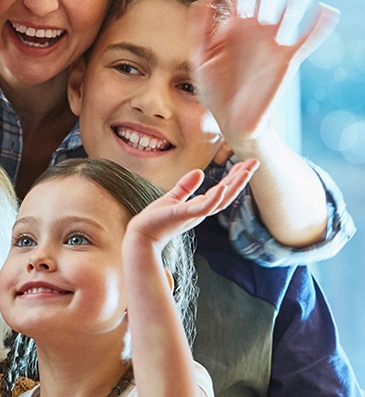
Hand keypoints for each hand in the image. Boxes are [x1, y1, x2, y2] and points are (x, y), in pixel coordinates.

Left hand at [127, 159, 258, 246]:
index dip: (235, 177)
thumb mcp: (173, 198)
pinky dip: (213, 199)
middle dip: (241, 179)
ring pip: (220, 201)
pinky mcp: (183, 216)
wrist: (142, 234)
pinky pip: (202, 208)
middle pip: (227, 194)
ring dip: (233, 187)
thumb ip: (186, 186)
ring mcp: (194, 214)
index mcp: (200, 205)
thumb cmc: (157, 218)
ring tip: (245, 172)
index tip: (247, 164)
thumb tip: (200, 171)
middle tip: (255, 162)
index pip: (223, 190)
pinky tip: (222, 187)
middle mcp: (201, 211)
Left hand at [187, 0, 337, 149]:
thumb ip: (200, 29)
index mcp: (232, 26)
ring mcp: (272, 42)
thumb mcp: (200, 58)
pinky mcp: (287, 59)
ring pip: (289, 10)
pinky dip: (317, 26)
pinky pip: (306, 40)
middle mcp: (255, 29)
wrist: (231, 120)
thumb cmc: (215, 89)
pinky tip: (326, 11)